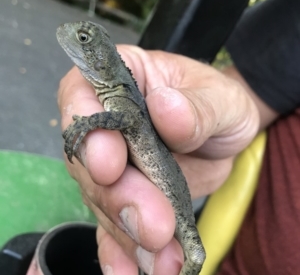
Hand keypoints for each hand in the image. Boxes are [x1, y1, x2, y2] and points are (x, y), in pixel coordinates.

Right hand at [57, 46, 260, 274]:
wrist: (225, 133)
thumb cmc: (219, 102)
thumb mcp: (221, 98)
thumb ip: (197, 106)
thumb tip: (166, 109)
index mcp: (120, 81)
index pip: (83, 98)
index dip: (89, 131)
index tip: (110, 165)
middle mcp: (106, 122)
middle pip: (90, 160)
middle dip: (117, 196)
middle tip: (152, 225)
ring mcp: (114, 163)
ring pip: (104, 200)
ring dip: (128, 231)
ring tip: (163, 258)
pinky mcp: (126, 196)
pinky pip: (115, 225)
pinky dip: (122, 251)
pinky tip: (132, 271)